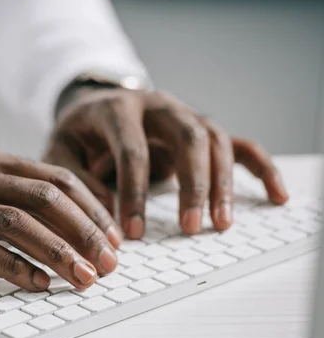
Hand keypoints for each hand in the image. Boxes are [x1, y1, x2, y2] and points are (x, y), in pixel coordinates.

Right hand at [0, 146, 122, 290]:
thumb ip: (1, 186)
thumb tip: (51, 213)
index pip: (55, 178)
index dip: (90, 208)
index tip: (112, 237)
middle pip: (45, 197)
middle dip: (85, 232)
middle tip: (111, 263)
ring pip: (17, 221)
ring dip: (58, 251)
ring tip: (85, 278)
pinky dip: (13, 267)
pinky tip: (36, 283)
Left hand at [44, 85, 288, 238]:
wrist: (94, 105)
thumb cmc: (77, 134)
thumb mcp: (59, 151)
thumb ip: (75, 179)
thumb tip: (102, 215)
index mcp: (118, 108)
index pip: (132, 149)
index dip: (133, 192)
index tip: (131, 233)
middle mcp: (157, 105)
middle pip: (187, 137)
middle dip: (191, 184)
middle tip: (188, 227)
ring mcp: (184, 114)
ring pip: (215, 141)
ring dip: (221, 184)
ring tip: (219, 224)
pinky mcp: (200, 128)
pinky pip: (239, 144)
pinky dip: (261, 169)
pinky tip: (277, 195)